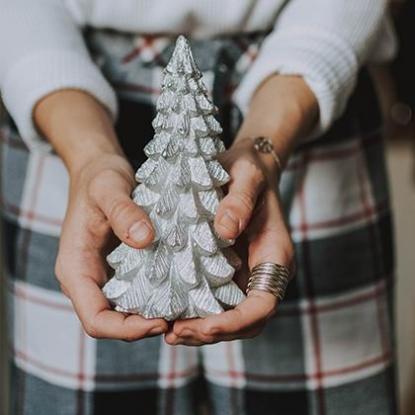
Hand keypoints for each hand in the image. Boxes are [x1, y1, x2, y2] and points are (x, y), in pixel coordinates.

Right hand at [55, 153, 168, 340]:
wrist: (98, 170)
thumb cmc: (98, 178)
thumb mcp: (108, 188)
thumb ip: (123, 212)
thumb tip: (144, 240)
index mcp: (75, 268)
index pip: (95, 319)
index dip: (126, 329)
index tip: (161, 323)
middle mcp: (88, 279)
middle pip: (113, 322)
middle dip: (145, 327)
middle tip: (182, 320)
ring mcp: (104, 275)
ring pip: (126, 310)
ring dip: (153, 315)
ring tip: (186, 309)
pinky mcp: (120, 267)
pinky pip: (136, 292)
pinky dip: (157, 297)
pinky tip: (181, 290)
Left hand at [165, 138, 293, 344]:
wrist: (247, 169)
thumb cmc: (250, 170)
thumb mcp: (247, 175)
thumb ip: (240, 201)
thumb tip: (225, 231)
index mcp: (275, 254)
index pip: (264, 304)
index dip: (237, 321)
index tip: (205, 325)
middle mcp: (263, 271)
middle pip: (247, 321)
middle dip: (213, 332)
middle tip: (174, 332)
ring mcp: (247, 274)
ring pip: (231, 317)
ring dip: (202, 329)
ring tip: (168, 330)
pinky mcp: (230, 271)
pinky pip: (217, 301)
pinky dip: (197, 312)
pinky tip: (171, 310)